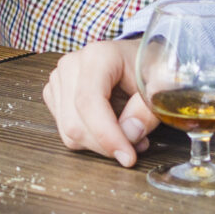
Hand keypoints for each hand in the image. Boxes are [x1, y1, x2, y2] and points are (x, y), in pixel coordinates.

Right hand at [44, 40, 155, 167]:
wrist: (137, 59)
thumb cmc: (148, 68)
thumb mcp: (160, 86)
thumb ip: (147, 110)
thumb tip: (129, 134)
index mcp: (97, 56)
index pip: (89, 102)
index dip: (107, 135)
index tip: (128, 156)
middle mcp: (71, 65)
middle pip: (75, 123)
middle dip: (106, 144)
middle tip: (136, 144)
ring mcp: (58, 79)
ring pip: (69, 132)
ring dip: (99, 144)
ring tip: (127, 134)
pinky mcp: (54, 94)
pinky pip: (65, 131)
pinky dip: (90, 140)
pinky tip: (110, 128)